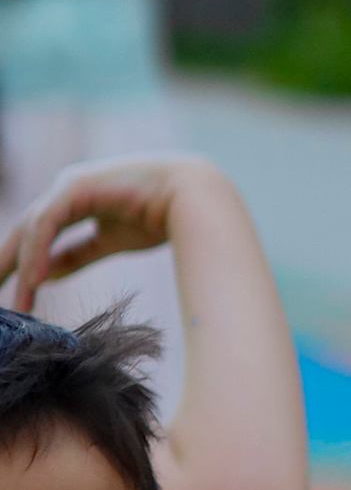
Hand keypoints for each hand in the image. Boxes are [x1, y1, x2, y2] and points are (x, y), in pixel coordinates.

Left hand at [0, 151, 197, 308]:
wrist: (193, 196)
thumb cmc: (160, 216)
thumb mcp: (110, 242)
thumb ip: (78, 255)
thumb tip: (47, 275)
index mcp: (74, 201)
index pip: (36, 235)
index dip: (19, 265)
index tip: (11, 296)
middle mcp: (66, 190)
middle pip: (24, 231)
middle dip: (6, 264)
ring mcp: (69, 186)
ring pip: (32, 229)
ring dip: (21, 267)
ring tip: (17, 303)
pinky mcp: (76, 187)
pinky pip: (48, 224)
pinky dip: (39, 252)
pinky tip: (35, 280)